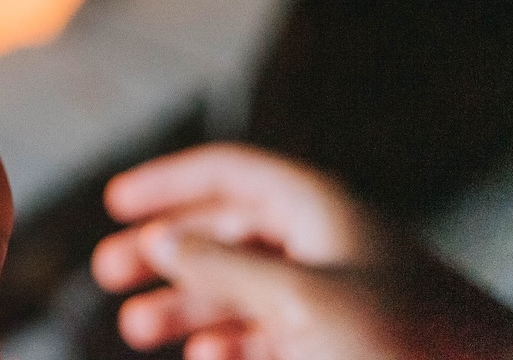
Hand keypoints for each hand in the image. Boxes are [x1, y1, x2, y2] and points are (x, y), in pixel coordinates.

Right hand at [92, 145, 512, 359]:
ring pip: (241, 285)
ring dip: (187, 304)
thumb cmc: (404, 339)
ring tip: (136, 328)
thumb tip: (161, 238)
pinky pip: (269, 328)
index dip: (165, 181)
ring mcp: (333, 290)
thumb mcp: (300, 300)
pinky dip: (230, 340)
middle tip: (108, 272)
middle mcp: (319, 239)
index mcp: (313, 207)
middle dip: (164, 250)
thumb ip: (224, 267)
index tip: (112, 202)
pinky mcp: (343, 339)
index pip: (225, 170)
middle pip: (224, 228)